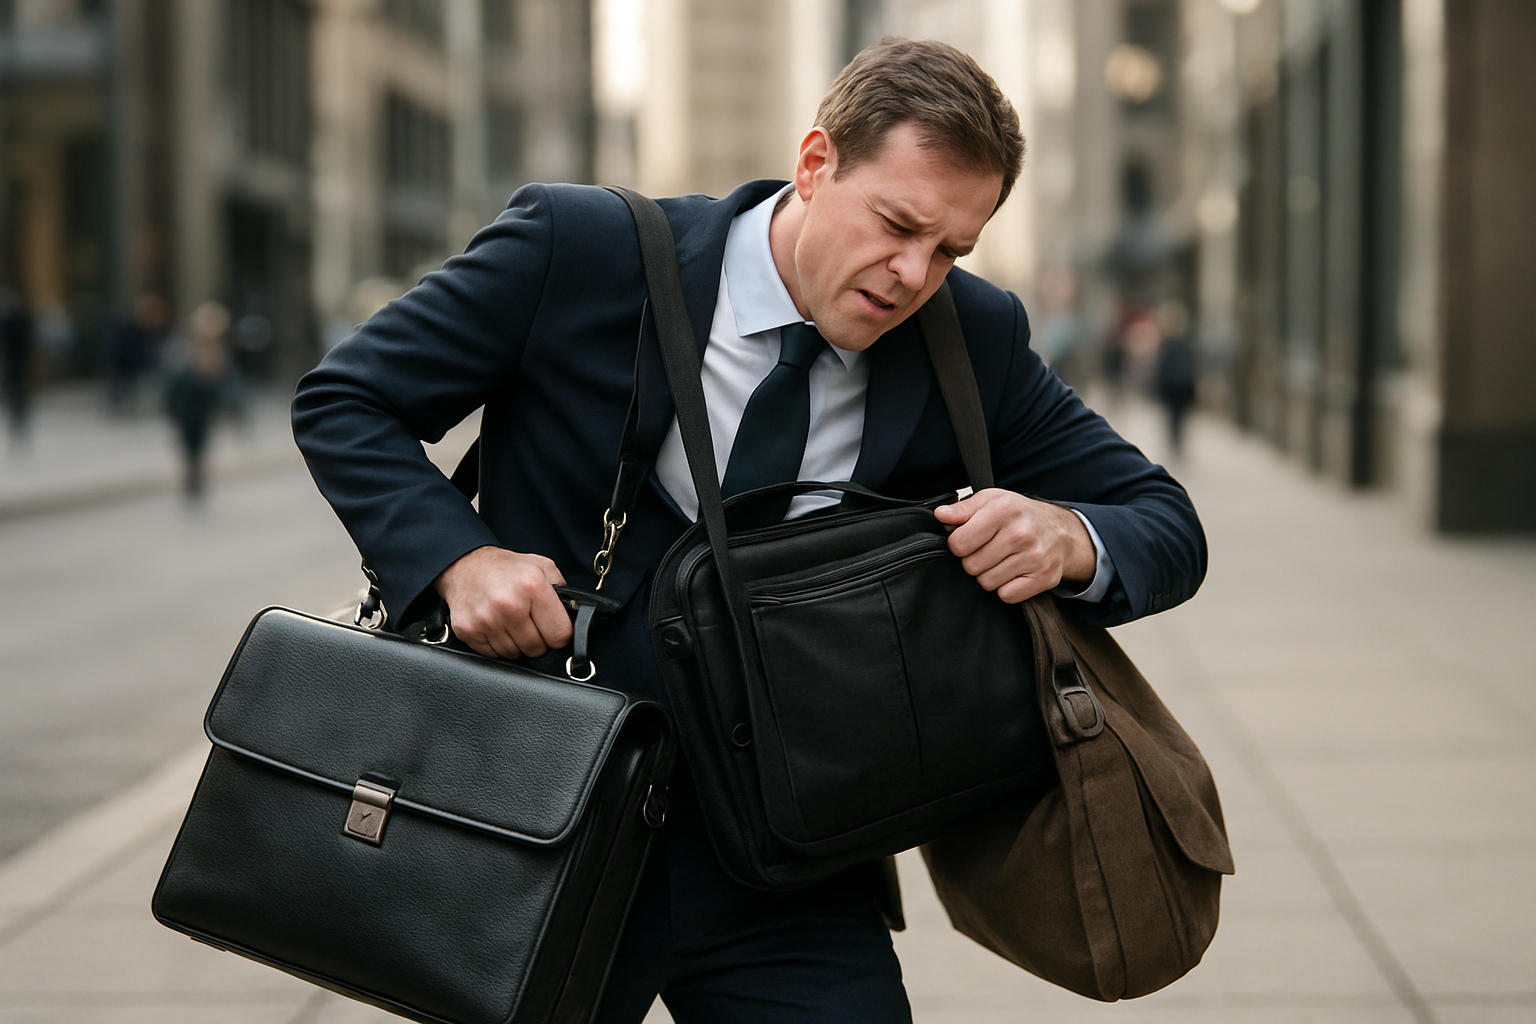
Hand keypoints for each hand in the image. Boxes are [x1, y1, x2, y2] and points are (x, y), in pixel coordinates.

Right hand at [433, 546, 571, 657]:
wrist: (464, 564)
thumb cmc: (506, 568)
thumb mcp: (542, 567)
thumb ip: (562, 591)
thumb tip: (577, 614)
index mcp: (532, 586)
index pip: (560, 634)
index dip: (559, 634)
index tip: (553, 628)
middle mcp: (509, 604)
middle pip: (537, 648)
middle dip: (537, 640)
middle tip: (529, 623)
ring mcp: (486, 620)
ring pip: (514, 654)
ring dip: (516, 643)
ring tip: (511, 622)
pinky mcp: (467, 630)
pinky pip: (492, 654)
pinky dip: (496, 645)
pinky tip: (495, 626)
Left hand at [933, 488, 1096, 603]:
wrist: (1062, 531)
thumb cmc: (1020, 515)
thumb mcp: (992, 501)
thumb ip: (963, 509)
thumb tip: (940, 515)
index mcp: (1003, 510)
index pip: (959, 543)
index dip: (958, 545)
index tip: (969, 540)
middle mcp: (1021, 534)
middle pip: (971, 566)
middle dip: (974, 560)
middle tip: (989, 550)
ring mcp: (1034, 557)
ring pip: (987, 583)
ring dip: (990, 575)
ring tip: (1002, 560)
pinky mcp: (1043, 578)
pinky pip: (1006, 595)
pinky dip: (1007, 588)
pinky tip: (1014, 573)